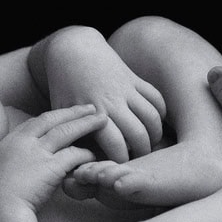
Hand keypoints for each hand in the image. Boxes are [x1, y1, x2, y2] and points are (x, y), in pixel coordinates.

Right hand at [0, 104, 108, 212]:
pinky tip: (96, 154)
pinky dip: (86, 153)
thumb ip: (16, 160)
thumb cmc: (0, 200)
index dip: (53, 116)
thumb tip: (29, 161)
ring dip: (86, 123)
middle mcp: (23, 142)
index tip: (66, 113)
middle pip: (52, 119)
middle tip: (90, 107)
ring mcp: (37, 153)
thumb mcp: (0, 171)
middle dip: (73, 112)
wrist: (1, 211)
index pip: (35, 122)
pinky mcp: (51, 167)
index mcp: (10, 141)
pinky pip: (74, 154)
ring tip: (102, 120)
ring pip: (66, 131)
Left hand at [45, 27, 166, 163]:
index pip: (116, 145)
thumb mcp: (60, 113)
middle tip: (138, 162)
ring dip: (155, 135)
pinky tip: (154, 124)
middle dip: (142, 152)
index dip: (121, 161)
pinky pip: (156, 98)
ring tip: (149, 145)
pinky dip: (160, 113)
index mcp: (93, 113)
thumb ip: (71, 137)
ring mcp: (126, 89)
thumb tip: (80, 164)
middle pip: (138, 134)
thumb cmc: (64, 89)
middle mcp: (113, 101)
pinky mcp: (135, 79)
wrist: (73, 52)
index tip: (119, 169)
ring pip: (152, 118)